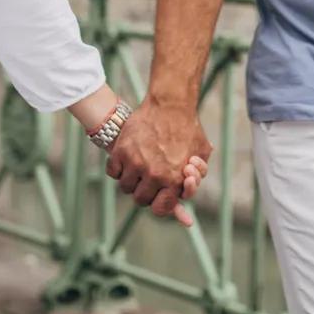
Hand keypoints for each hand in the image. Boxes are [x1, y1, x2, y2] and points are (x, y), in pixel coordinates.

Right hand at [105, 99, 212, 222]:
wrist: (171, 104)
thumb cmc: (188, 129)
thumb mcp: (201, 154)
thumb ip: (196, 176)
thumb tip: (184, 192)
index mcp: (174, 179)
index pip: (160, 208)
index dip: (160, 204)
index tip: (159, 196)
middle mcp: (154, 174)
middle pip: (140, 199)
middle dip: (145, 192)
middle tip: (147, 180)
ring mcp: (136, 163)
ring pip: (125, 187)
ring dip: (131, 180)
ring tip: (137, 167)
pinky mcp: (121, 151)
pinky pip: (112, 172)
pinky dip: (117, 168)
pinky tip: (126, 160)